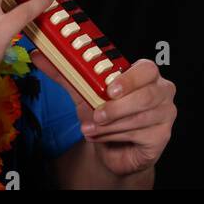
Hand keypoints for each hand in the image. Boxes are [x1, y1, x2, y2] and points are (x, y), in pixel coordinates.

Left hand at [31, 52, 175, 176]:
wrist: (111, 149)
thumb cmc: (103, 115)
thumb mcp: (83, 92)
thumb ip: (64, 73)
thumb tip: (38, 54)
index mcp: (145, 74)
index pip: (147, 69)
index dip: (130, 79)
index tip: (110, 88)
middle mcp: (161, 91)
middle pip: (147, 95)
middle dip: (118, 107)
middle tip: (97, 114)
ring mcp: (166, 114)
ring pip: (139, 117)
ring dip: (110, 125)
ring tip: (90, 129)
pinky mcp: (162, 136)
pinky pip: (140, 134)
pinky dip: (115, 137)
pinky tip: (102, 137)